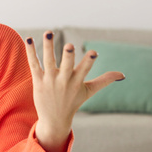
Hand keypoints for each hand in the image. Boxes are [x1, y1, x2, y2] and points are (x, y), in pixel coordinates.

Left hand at [25, 31, 124, 151]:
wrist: (54, 119)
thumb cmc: (73, 102)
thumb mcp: (89, 91)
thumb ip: (104, 80)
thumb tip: (122, 75)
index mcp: (77, 82)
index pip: (84, 70)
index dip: (89, 61)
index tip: (94, 52)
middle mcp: (63, 81)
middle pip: (66, 66)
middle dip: (68, 56)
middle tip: (70, 45)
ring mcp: (49, 80)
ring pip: (48, 61)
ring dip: (48, 46)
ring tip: (48, 32)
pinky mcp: (38, 80)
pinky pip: (34, 64)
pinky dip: (31, 51)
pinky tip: (29, 38)